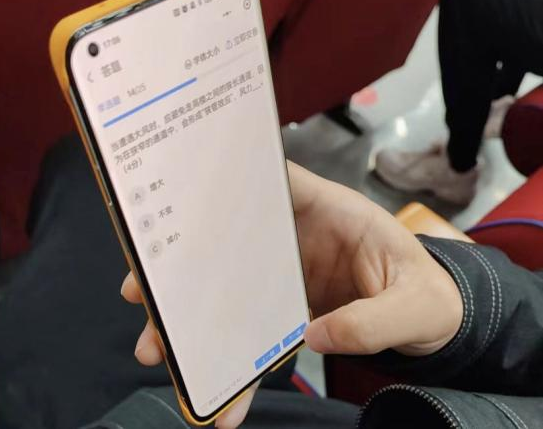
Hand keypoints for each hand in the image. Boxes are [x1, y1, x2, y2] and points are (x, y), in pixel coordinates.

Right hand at [120, 161, 463, 425]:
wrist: (432, 322)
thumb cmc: (429, 293)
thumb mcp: (416, 304)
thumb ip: (374, 319)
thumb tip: (316, 334)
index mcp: (328, 211)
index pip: (274, 182)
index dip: (228, 181)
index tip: (180, 196)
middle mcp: (295, 237)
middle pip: (231, 239)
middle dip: (184, 265)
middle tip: (142, 291)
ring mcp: (286, 274)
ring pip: (229, 287)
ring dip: (194, 317)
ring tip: (159, 347)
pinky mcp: (286, 309)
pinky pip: (252, 332)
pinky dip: (236, 363)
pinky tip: (220, 393)